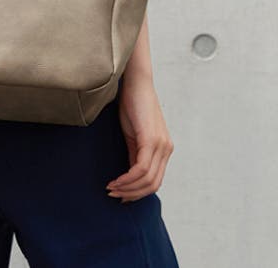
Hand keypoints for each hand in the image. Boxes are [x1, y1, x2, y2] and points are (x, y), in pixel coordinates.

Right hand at [105, 74, 174, 203]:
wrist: (135, 81)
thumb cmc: (132, 103)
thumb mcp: (134, 133)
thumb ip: (135, 153)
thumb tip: (129, 175)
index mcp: (164, 148)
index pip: (155, 181)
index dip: (138, 193)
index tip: (121, 196)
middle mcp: (166, 149)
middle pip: (153, 185)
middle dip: (132, 194)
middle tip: (114, 195)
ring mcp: (161, 145)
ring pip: (147, 180)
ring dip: (127, 188)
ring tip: (111, 188)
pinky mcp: (151, 139)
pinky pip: (141, 168)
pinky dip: (127, 178)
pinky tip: (115, 179)